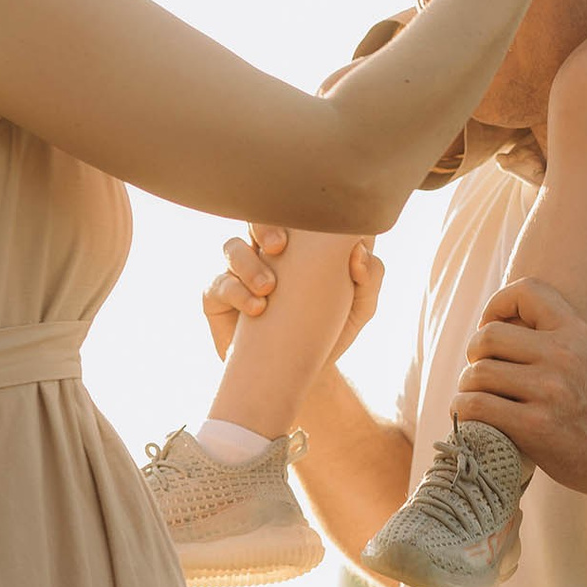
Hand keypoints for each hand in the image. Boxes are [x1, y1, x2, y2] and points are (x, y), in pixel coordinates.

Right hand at [200, 224, 383, 363]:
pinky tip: (256, 308)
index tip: (312, 221)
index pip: (292, 214)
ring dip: (248, 263)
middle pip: (255, 219)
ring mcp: (238, 272)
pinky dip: (236, 292)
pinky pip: (218, 284)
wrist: (299, 377)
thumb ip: (370, 278)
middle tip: (279, 245)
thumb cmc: (330, 333)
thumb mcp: (360, 309)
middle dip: (263, 225)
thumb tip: (358, 252)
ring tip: (269, 288)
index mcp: (297, 246)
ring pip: (232, 247)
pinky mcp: (217, 297)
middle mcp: (264, 252)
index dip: (298, 209)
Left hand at [453, 278, 586, 509]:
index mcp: (574, 331)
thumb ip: (550, 339)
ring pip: (477, 374)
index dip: (497, 304)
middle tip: (483, 375)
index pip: (526, 290)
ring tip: (479, 401)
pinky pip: (477, 407)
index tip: (493, 328)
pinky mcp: (536, 426)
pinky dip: (467, 413)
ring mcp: (549, 390)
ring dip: (467, 390)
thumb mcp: (586, 355)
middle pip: (487, 336)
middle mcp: (562, 354)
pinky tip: (477, 420)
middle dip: (474, 356)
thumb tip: (492, 332)